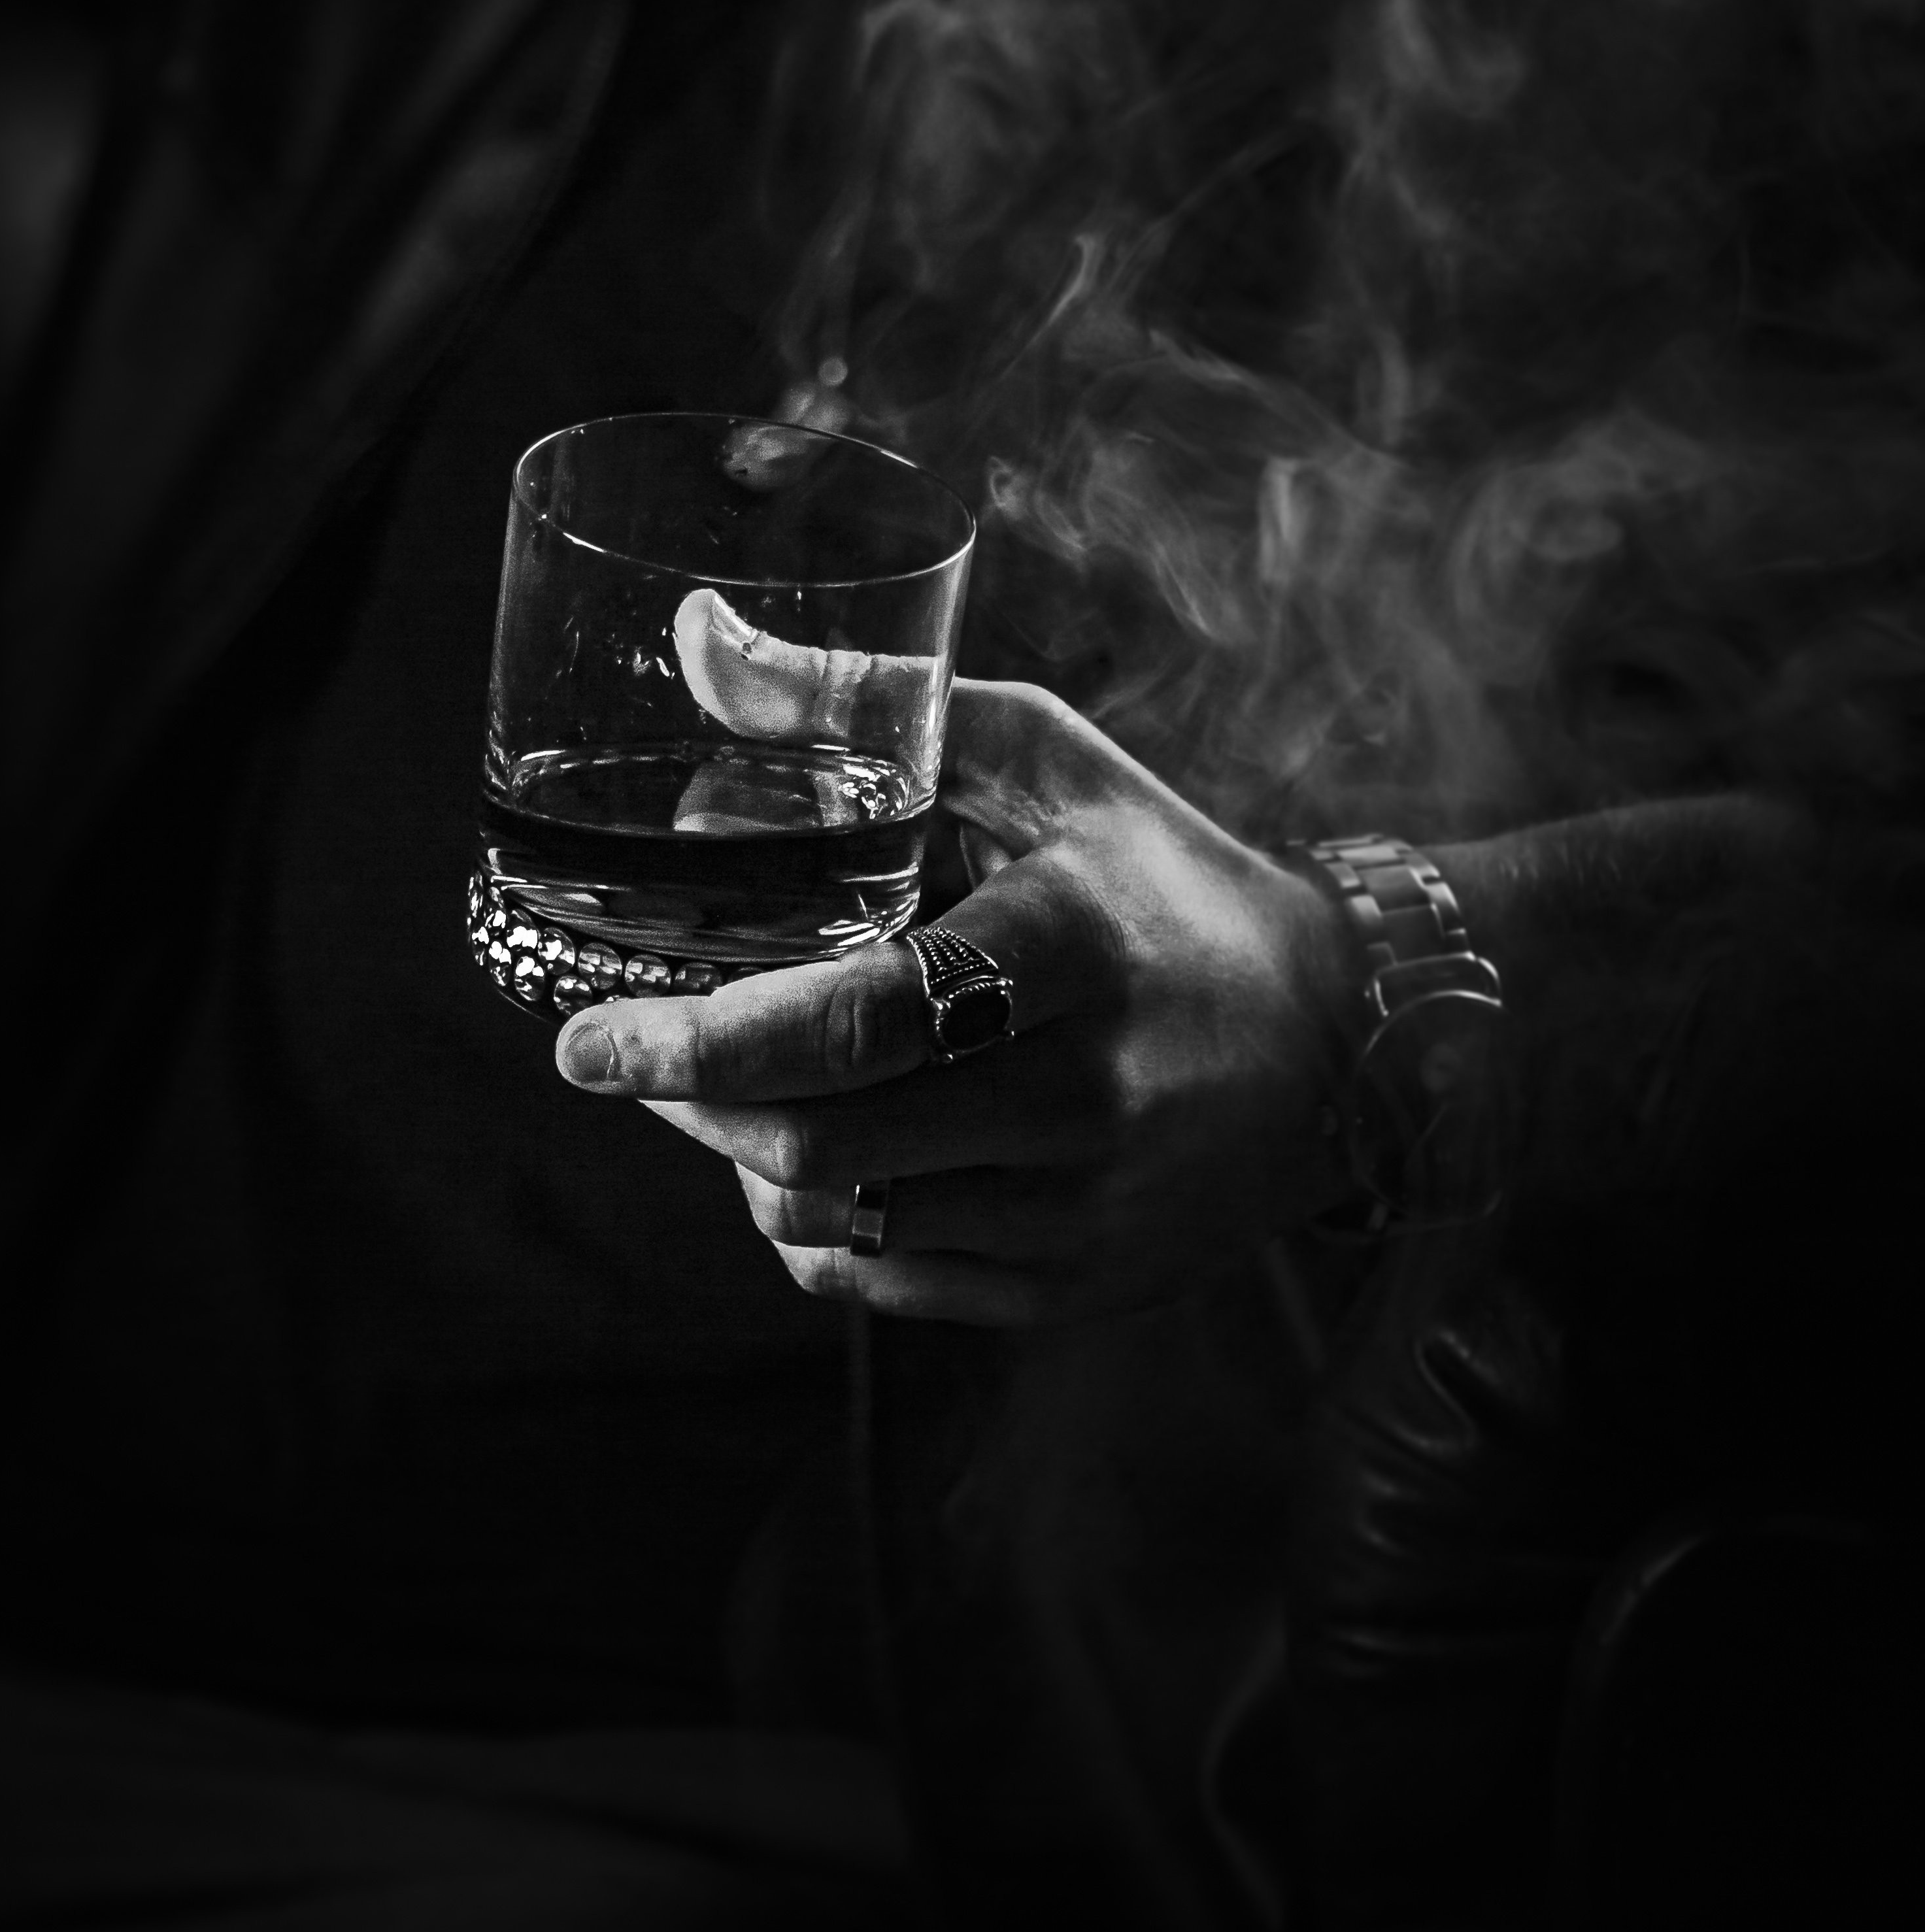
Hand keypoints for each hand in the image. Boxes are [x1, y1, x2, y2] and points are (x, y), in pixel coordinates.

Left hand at [553, 676, 1358, 1322]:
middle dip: (693, 1107)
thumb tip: (704, 645)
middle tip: (637, 1055)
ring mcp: (1080, 1208)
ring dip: (741, 1160)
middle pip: (818, 1144)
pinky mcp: (1073, 1286)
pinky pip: (881, 1278)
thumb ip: (870, 704)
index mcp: (1071, 948)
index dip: (702, 1043)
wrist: (1344, 1045)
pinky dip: (814, 1220)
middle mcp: (1083, 1096)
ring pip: (833, 1219)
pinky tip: (821, 1148)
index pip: (858, 1023)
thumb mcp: (1039, 759)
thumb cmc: (1158, 879)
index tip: (587, 1039)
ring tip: (729, 1092)